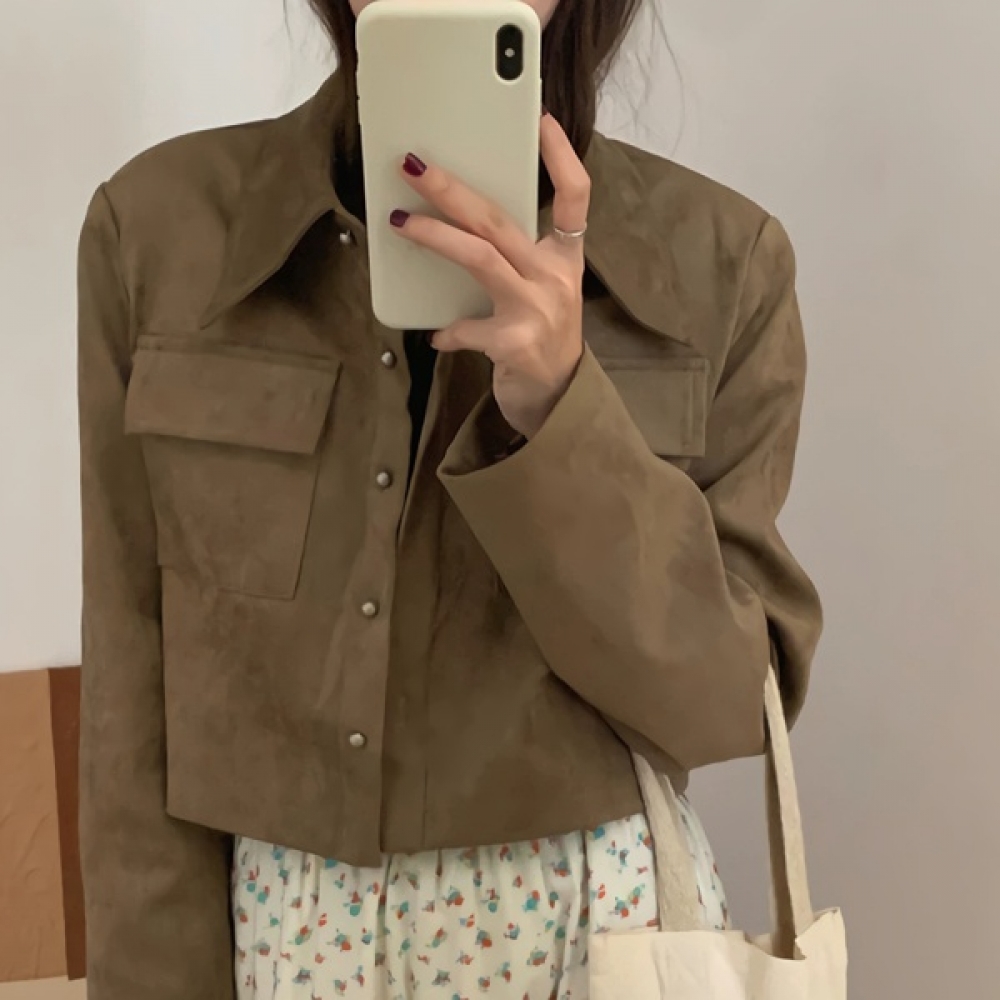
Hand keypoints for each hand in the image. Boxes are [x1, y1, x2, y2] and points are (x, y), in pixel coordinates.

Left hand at [390, 111, 590, 438]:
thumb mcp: (542, 292)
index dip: (561, 157)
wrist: (559, 398)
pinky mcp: (515, 343)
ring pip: (480, 257)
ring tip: (401, 220)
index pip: (576, 197)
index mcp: (565, 259)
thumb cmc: (544, 339)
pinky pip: (466, 328)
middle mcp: (555, 278)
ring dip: (436, 235)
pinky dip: (447, 331)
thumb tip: (456, 229)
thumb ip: (512, 261)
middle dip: (453, 189)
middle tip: (415, 165)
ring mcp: (537, 309)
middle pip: (500, 220)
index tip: (541, 121)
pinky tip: (436, 335)